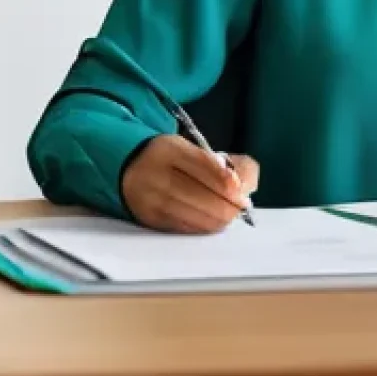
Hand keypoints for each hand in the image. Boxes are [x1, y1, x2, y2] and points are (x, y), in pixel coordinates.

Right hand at [121, 134, 258, 233]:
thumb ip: (223, 162)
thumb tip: (246, 186)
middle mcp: (157, 173)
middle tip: (240, 207)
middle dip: (227, 205)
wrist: (130, 170)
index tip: (241, 191)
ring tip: (228, 214)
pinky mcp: (150, 218)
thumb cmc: (173, 160)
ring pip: (194, 215)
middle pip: (200, 195)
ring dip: (218, 218)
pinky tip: (212, 221)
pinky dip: (204, 225)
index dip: (225, 180)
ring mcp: (152, 198)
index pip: (202, 164)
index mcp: (170, 149)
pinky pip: (185, 227)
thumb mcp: (193, 149)